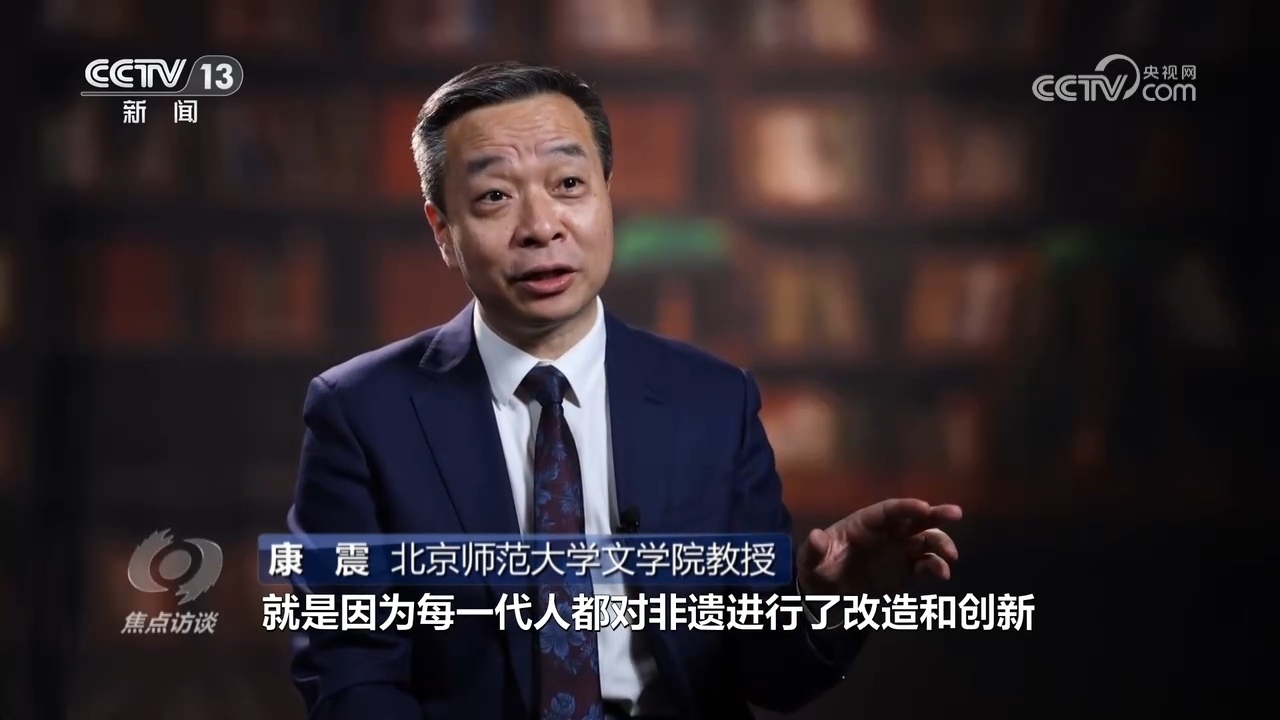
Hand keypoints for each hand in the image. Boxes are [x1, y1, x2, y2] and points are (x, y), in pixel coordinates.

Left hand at [797, 498, 961, 596]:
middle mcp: (887, 532)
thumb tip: (815, 537)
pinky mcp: (906, 569)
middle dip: (936, 514)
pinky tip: (943, 573)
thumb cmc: (817, 567)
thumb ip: (814, 549)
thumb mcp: (809, 560)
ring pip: (926, 540)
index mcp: (865, 523)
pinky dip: (936, 566)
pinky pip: (926, 564)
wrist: (826, 592)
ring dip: (941, 544)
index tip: (923, 506)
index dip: (906, 507)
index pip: (889, 510)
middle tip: (955, 513)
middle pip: (915, 518)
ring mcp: (899, 550)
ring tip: (950, 557)